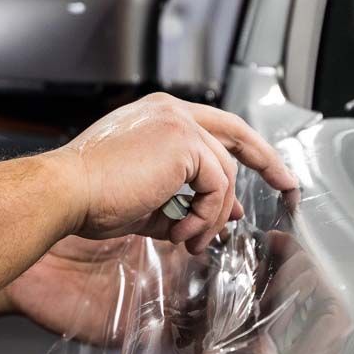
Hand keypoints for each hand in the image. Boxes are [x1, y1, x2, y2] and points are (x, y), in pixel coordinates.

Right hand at [52, 93, 297, 253]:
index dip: (245, 150)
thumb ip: (186, 203)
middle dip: (266, 161)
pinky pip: (218, 187)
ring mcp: (179, 123)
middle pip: (236, 133)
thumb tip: (225, 216)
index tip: (268, 172)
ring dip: (214, 216)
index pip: (215, 127)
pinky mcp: (184, 142)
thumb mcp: (149, 202)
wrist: (65, 194)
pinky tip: (183, 234)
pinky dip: (207, 216)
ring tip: (191, 241)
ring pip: (225, 174)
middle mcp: (171, 111)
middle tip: (287, 186)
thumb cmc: (90, 199)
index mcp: (158, 117)